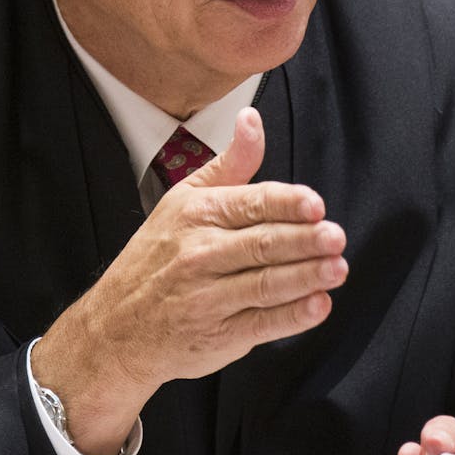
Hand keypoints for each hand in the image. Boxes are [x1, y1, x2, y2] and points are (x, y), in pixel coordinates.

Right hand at [32, 106, 347, 454]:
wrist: (116, 327)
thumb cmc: (156, 257)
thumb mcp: (184, 200)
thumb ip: (230, 164)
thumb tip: (252, 119)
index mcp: (196, 215)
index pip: (249, 204)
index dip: (286, 204)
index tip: (316, 205)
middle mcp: (199, 255)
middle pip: (262, 245)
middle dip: (303, 241)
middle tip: (336, 237)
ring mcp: (208, 299)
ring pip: (265, 285)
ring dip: (306, 277)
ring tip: (337, 268)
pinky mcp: (218, 336)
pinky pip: (261, 324)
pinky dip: (292, 317)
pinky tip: (318, 306)